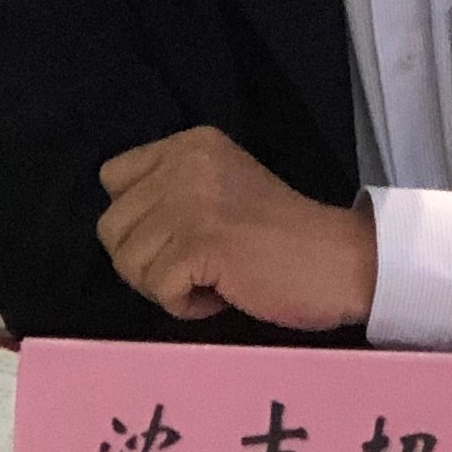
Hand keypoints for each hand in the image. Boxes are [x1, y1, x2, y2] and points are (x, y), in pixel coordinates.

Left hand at [96, 128, 377, 332]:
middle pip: (112, 226)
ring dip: (166, 286)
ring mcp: (190, 203)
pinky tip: (223, 293)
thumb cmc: (283, 237)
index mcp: (189, 145)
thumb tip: (121, 230)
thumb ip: (172, 191)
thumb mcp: (220, 187)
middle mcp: (184, 163)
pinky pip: (158, 290)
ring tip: (214, 278)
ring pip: (128, 263)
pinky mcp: (200, 244)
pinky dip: (186, 306)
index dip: (137, 220)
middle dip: (147, 260)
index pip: (113, 178)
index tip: (181, 235)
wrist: (340, 261)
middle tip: (196, 266)